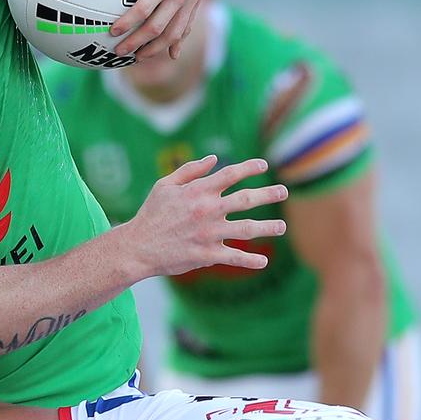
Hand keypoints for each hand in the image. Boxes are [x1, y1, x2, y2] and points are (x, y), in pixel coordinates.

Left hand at [107, 0, 215, 60]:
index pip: (145, 9)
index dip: (128, 23)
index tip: (112, 32)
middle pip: (160, 27)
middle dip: (139, 43)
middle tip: (119, 52)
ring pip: (175, 32)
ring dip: (157, 48)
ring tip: (138, 58)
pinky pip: (188, 24)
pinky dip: (179, 41)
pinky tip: (170, 54)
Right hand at [124, 155, 286, 276]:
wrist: (137, 246)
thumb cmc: (151, 213)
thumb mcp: (164, 185)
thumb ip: (190, 170)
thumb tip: (214, 158)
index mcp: (197, 191)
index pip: (231, 174)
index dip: (250, 167)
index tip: (264, 165)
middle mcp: (207, 210)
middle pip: (246, 199)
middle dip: (268, 194)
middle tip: (283, 191)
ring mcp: (208, 233)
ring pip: (246, 229)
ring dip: (268, 227)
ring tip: (282, 226)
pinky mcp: (206, 255)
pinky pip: (234, 258)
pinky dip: (250, 260)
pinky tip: (264, 261)